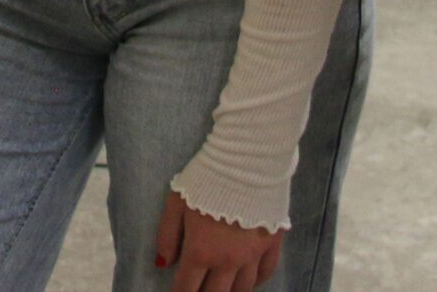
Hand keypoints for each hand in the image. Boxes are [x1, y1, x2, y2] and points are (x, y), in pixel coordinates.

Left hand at [154, 188, 283, 291]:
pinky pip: (266, 272)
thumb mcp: (176, 203)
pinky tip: (248, 282)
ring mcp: (253, 254)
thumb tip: (164, 262)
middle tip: (199, 291)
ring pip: (241, 289)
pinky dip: (256, 282)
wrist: (246, 158)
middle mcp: (228, 260)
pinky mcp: (272, 242)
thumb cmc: (207, 177)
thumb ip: (167, 236)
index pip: (186, 289)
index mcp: (201, 251)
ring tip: (221, 290)